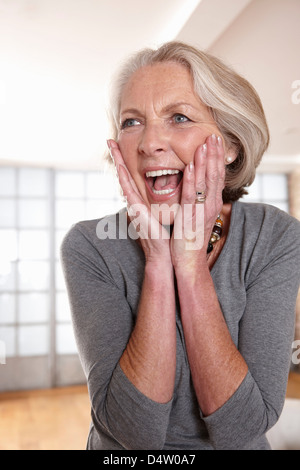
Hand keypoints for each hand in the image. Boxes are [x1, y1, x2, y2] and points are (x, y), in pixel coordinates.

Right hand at [107, 140, 171, 263]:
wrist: (163, 253)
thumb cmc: (166, 234)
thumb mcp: (165, 212)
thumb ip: (161, 201)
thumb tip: (166, 191)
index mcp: (141, 199)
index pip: (132, 175)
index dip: (126, 160)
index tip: (121, 145)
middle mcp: (134, 200)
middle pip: (123, 173)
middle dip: (116, 156)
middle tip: (110, 139)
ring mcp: (133, 204)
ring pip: (123, 177)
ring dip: (116, 160)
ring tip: (111, 145)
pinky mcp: (135, 210)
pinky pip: (128, 190)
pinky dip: (123, 177)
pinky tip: (120, 165)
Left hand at [171, 133, 224, 269]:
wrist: (188, 262)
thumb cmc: (190, 239)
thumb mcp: (197, 216)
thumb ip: (198, 202)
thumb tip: (196, 189)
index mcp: (211, 205)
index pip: (217, 177)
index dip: (217, 158)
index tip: (216, 141)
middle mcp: (210, 206)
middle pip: (215, 176)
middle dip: (215, 155)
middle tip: (215, 135)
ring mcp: (201, 212)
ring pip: (205, 182)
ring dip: (206, 161)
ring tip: (206, 143)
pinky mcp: (190, 218)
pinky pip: (192, 196)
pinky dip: (192, 180)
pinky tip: (192, 166)